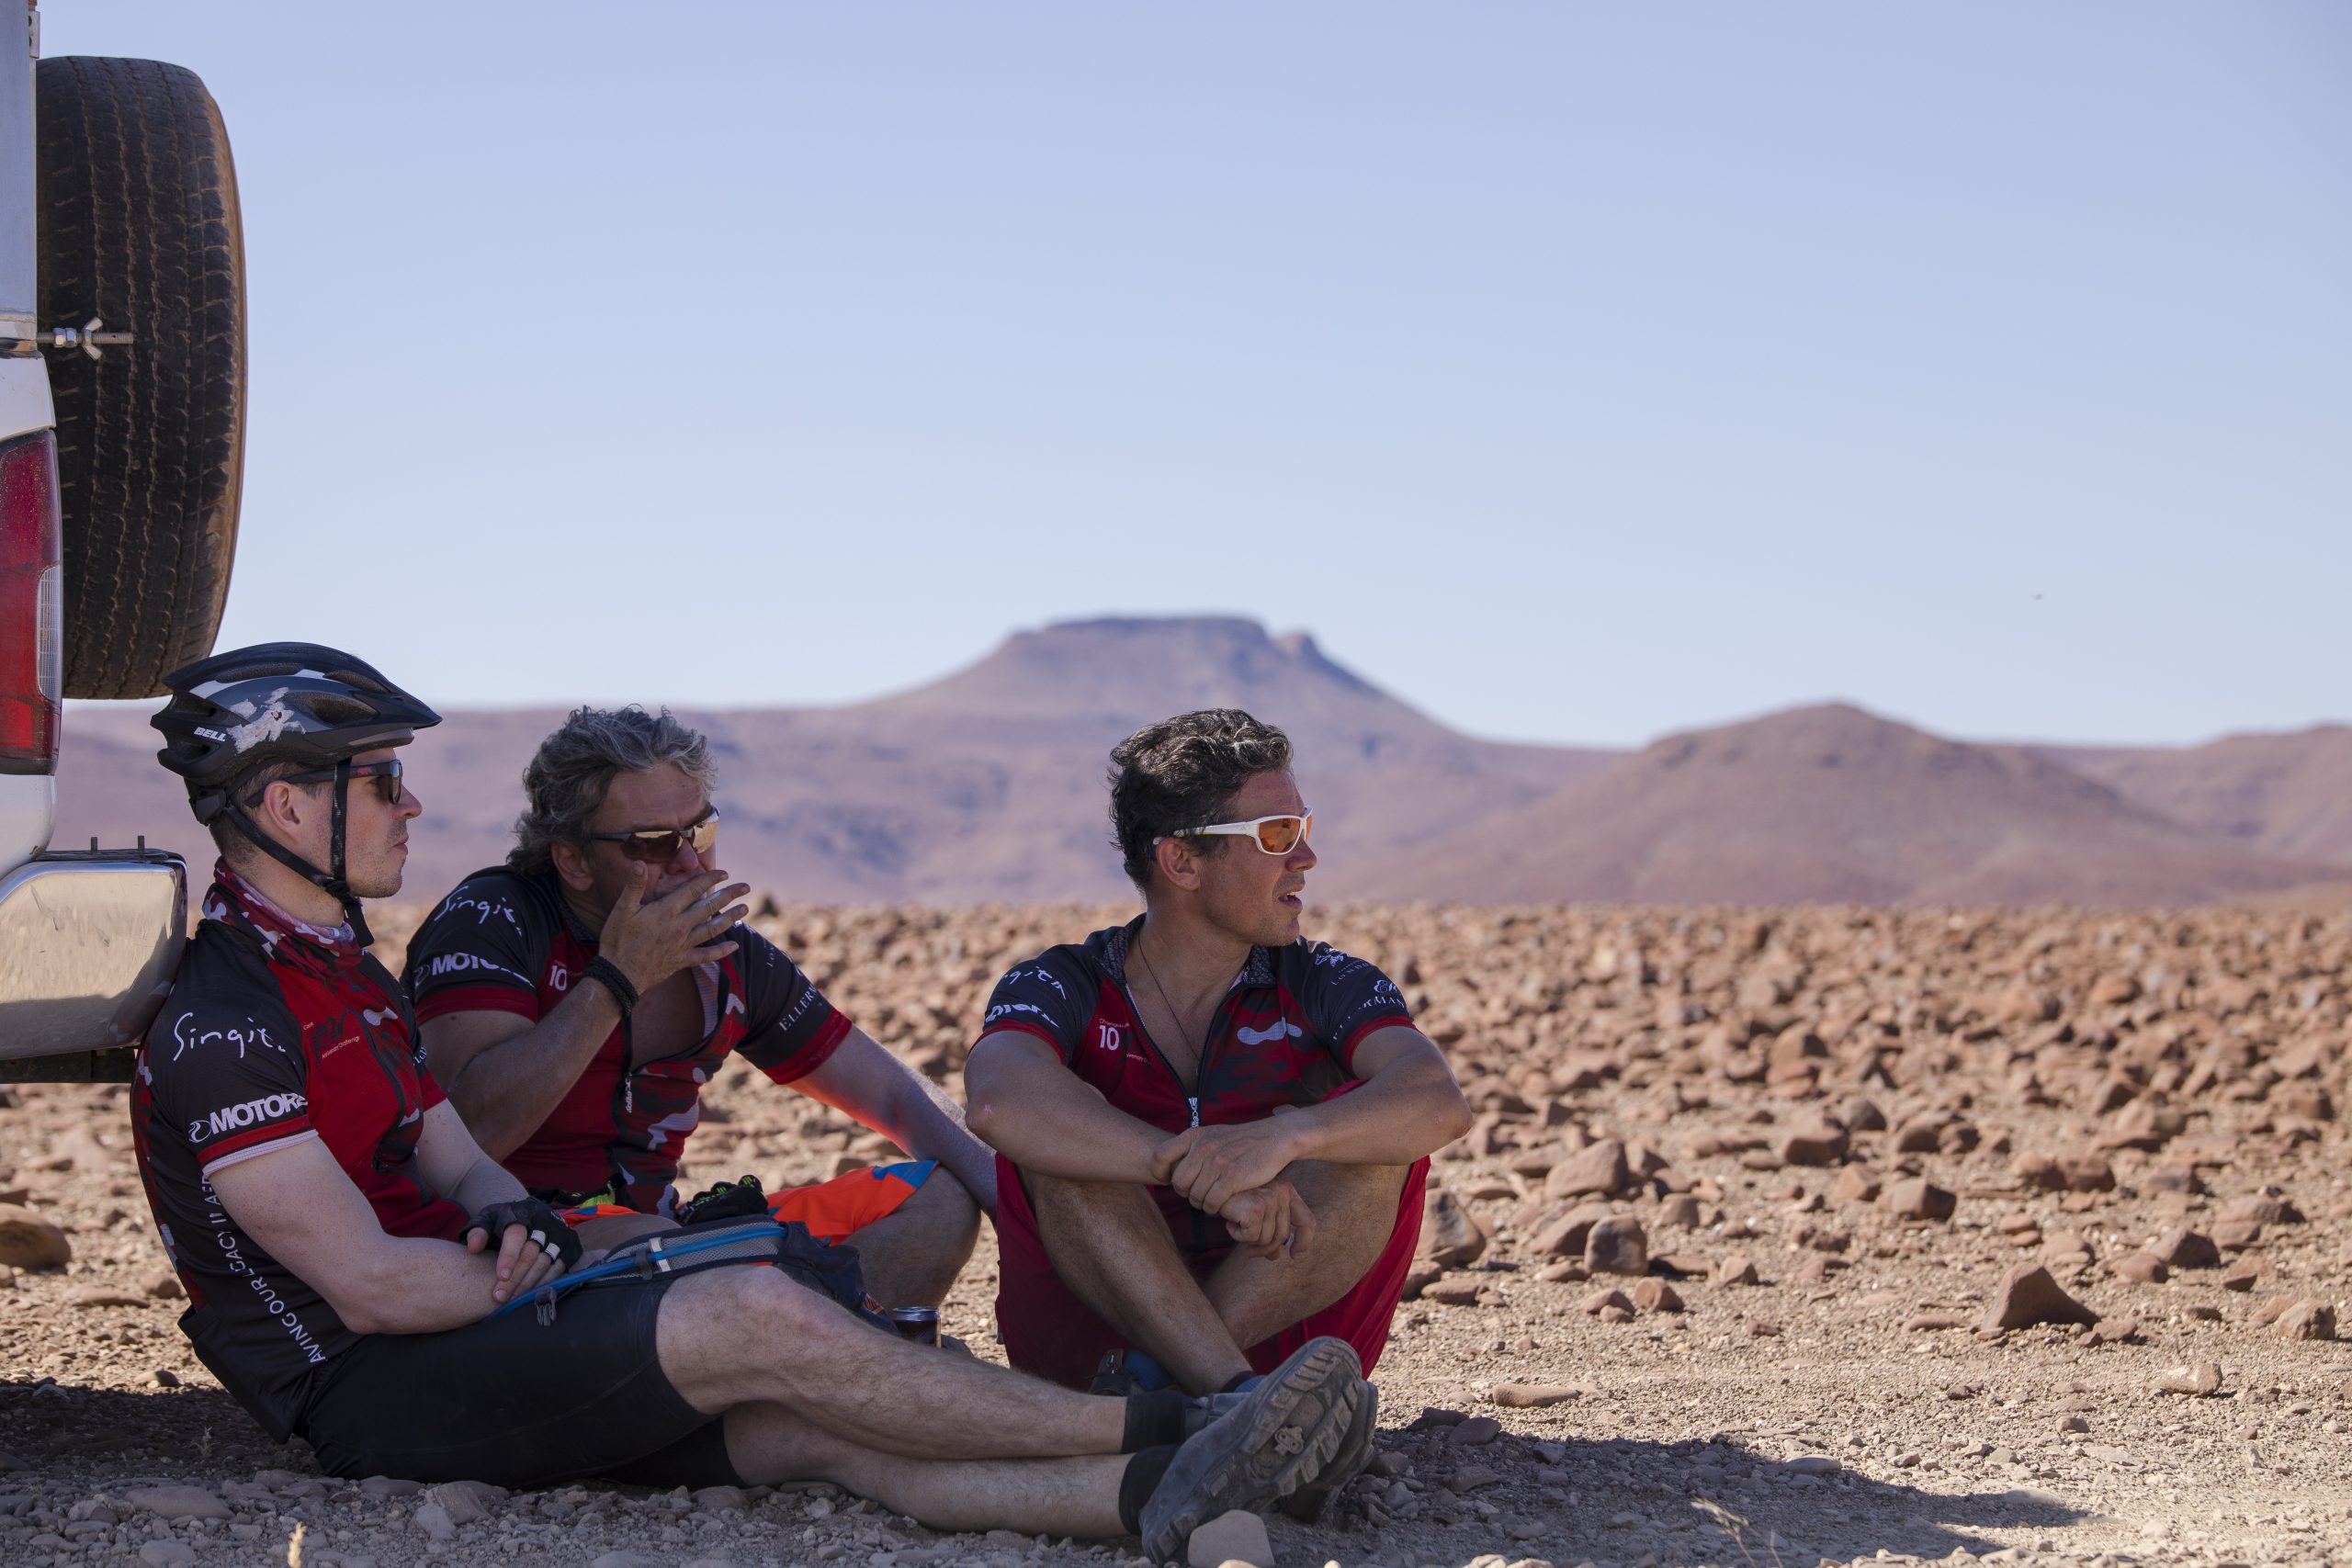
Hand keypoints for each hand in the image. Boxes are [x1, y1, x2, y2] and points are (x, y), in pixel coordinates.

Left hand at [466, 1199, 581, 1304]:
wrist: (530, 1214)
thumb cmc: (502, 1223)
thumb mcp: (487, 1222)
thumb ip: (478, 1232)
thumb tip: (473, 1247)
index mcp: (521, 1213)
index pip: (516, 1235)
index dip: (509, 1256)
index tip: (501, 1276)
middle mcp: (544, 1220)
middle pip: (530, 1253)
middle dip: (515, 1278)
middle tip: (499, 1297)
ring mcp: (560, 1232)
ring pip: (545, 1263)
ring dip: (528, 1284)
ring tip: (512, 1300)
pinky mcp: (571, 1244)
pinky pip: (559, 1268)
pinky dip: (545, 1282)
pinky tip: (530, 1294)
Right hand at [598, 865, 748, 993]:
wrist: (619, 974)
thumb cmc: (618, 940)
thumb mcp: (622, 909)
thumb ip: (634, 885)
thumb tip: (639, 862)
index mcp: (666, 911)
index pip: (693, 890)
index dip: (709, 880)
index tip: (724, 873)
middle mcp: (680, 926)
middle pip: (709, 907)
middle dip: (729, 895)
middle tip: (746, 887)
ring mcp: (683, 944)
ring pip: (712, 929)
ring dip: (730, 918)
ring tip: (746, 909)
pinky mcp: (682, 960)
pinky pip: (706, 955)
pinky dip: (721, 951)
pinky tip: (735, 946)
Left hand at [1151, 1109, 1302, 1213]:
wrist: (1275, 1137)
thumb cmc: (1242, 1140)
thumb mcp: (1213, 1134)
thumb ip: (1193, 1147)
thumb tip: (1171, 1167)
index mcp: (1194, 1135)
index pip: (1160, 1156)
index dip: (1160, 1172)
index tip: (1167, 1180)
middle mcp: (1203, 1147)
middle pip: (1178, 1183)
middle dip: (1186, 1193)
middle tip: (1198, 1193)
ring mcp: (1217, 1162)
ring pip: (1194, 1196)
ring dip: (1201, 1203)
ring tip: (1211, 1199)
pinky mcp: (1233, 1177)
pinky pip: (1211, 1202)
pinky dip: (1213, 1208)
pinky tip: (1220, 1205)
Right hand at [1218, 1179, 1315, 1261]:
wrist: (1210, 1182)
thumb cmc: (1232, 1196)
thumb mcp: (1255, 1210)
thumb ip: (1269, 1229)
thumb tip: (1275, 1257)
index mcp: (1286, 1190)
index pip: (1306, 1221)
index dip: (1304, 1241)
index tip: (1294, 1254)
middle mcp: (1281, 1192)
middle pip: (1281, 1236)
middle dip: (1265, 1248)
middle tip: (1248, 1251)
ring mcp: (1269, 1199)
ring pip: (1265, 1239)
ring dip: (1247, 1240)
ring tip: (1235, 1224)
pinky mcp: (1255, 1208)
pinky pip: (1250, 1237)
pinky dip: (1237, 1235)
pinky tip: (1229, 1221)